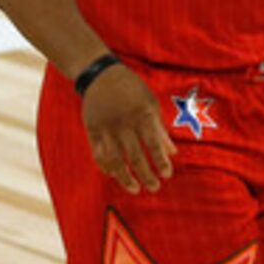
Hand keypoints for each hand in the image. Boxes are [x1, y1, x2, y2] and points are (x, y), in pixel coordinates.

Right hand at [83, 66, 175, 193]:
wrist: (101, 75)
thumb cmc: (133, 90)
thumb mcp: (151, 104)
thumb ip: (160, 129)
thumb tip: (173, 153)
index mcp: (142, 115)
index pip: (153, 144)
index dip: (160, 161)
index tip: (167, 175)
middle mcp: (123, 123)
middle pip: (135, 156)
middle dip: (145, 174)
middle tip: (154, 187)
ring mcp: (105, 128)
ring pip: (115, 159)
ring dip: (125, 177)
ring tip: (135, 188)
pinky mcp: (91, 130)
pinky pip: (98, 153)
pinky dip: (106, 166)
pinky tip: (114, 176)